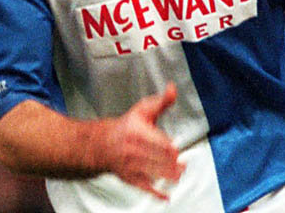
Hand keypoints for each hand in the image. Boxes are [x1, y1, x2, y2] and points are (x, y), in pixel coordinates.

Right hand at [103, 82, 185, 199]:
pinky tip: (166, 196)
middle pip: (155, 159)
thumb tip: (173, 88)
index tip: (175, 149)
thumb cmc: (128, 126)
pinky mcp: (130, 178)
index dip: (166, 146)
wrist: (102, 144)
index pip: (154, 141)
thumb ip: (162, 101)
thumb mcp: (143, 110)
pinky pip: (143, 187)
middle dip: (170, 164)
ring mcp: (130, 165)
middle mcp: (132, 150)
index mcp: (136, 131)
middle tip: (182, 165)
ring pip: (151, 173)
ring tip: (178, 175)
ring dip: (166, 176)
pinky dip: (155, 193)